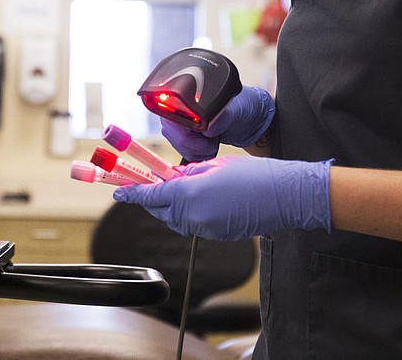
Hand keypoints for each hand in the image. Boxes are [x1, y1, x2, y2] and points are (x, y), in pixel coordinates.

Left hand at [113, 155, 332, 240]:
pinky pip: (194, 226)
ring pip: (176, 220)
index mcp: (188, 194)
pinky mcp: (216, 236)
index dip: (132, 193)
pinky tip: (206, 201)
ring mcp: (204, 229)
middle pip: (161, 210)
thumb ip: (188, 173)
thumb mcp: (214, 165)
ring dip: (174, 207)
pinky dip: (192, 215)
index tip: (118, 191)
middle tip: (155, 185)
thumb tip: (174, 178)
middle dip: (154, 199)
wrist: (283, 196)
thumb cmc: (252, 175)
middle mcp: (192, 216)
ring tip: (187, 190)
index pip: (151, 195)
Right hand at [159, 85, 274, 161]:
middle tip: (212, 140)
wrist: (250, 119)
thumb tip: (207, 128)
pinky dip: (197, 153)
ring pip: (177, 145)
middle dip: (194, 144)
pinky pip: (183, 151)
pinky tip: (208, 145)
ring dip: (197, 150)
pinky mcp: (184, 135)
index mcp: (187, 95)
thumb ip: (221, 118)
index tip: (206, 136)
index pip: (172, 119)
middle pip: (173, 134)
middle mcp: (178, 106)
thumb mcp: (237, 110)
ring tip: (212, 140)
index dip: (187, 133)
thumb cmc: (244, 107)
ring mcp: (179, 121)